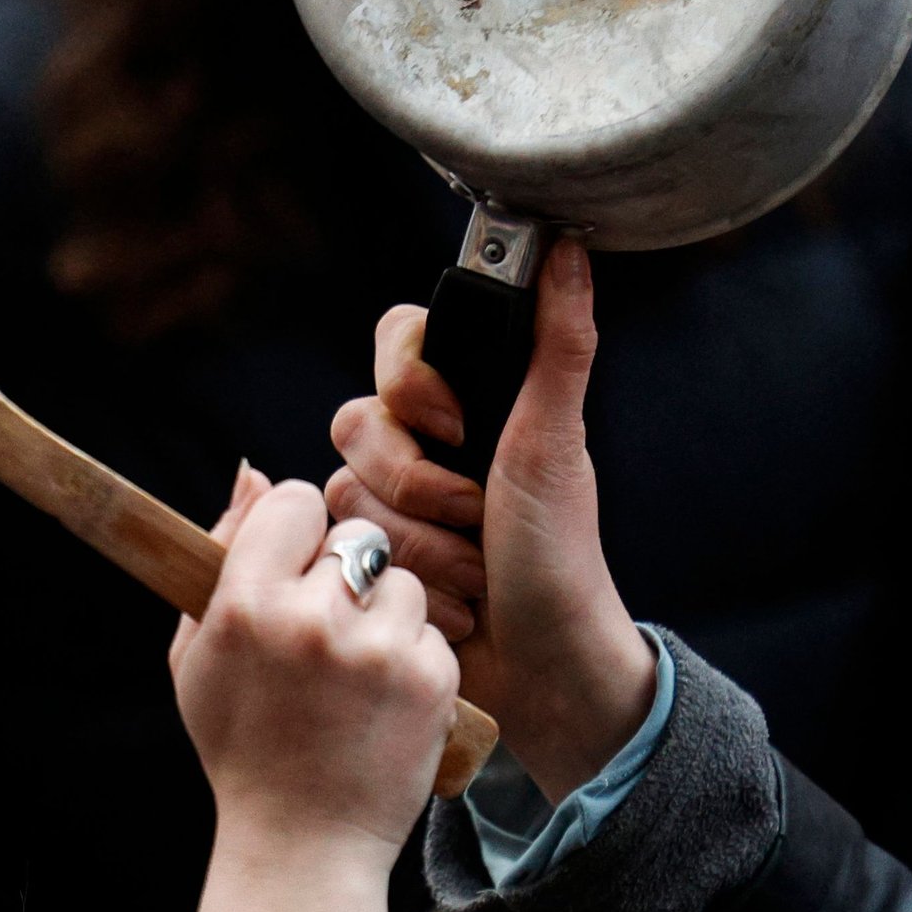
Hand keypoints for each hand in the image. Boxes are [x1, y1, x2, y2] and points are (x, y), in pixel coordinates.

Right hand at [176, 466, 461, 911]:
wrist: (302, 843)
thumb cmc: (242, 745)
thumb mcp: (199, 655)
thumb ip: (223, 555)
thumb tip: (255, 472)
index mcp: (245, 605)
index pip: (295, 500)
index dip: (299, 530)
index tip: (297, 566)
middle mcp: (311, 619)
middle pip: (356, 535)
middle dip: (346, 573)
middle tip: (329, 632)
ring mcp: (376, 650)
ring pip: (402, 581)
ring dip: (385, 615)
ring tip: (357, 675)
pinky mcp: (429, 679)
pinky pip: (430, 630)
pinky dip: (414, 659)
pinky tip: (385, 703)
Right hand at [328, 241, 656, 804]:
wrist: (546, 666)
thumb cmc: (561, 556)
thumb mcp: (558, 446)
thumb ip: (560, 344)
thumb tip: (570, 245)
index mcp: (469, 402)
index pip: (397, 341)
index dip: (410, 380)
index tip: (457, 423)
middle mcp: (423, 444)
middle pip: (357, 423)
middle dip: (418, 484)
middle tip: (478, 515)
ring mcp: (393, 503)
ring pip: (345, 493)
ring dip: (419, 544)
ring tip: (476, 572)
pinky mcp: (368, 559)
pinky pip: (341, 550)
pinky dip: (406, 582)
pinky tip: (453, 606)